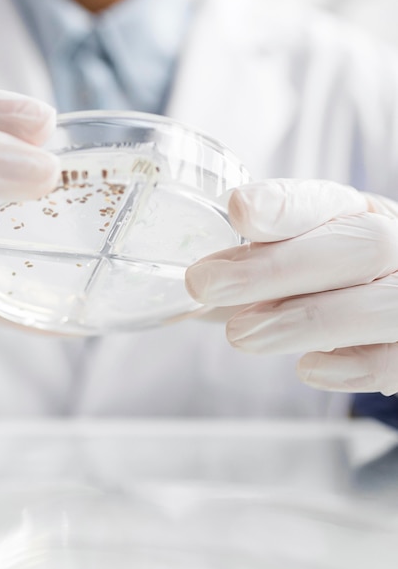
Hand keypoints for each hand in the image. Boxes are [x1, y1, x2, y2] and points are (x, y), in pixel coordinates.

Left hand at [185, 179, 397, 394]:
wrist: (381, 321)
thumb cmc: (321, 286)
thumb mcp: (281, 267)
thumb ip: (243, 273)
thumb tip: (190, 291)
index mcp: (355, 216)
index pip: (326, 200)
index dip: (284, 204)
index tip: (238, 209)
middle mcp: (394, 246)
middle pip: (359, 246)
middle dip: (276, 268)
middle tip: (206, 284)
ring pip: (385, 301)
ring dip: (308, 319)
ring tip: (241, 335)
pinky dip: (355, 366)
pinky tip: (309, 368)